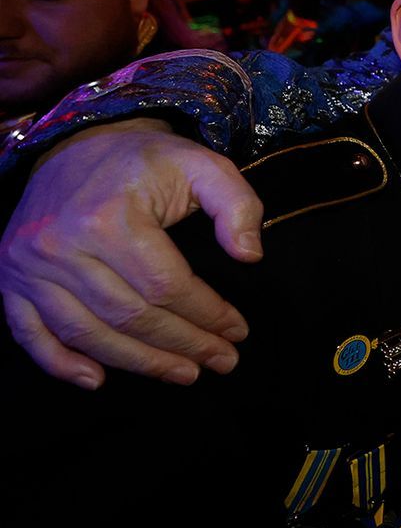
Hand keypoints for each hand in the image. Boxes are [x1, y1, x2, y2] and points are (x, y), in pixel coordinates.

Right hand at [0, 120, 261, 387]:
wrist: (76, 146)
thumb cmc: (146, 162)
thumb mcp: (202, 165)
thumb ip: (237, 204)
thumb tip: (250, 256)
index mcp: (109, 217)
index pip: (166, 286)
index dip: (207, 315)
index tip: (238, 331)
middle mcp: (61, 245)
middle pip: (130, 315)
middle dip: (182, 345)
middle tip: (221, 361)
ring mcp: (29, 266)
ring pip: (86, 332)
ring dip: (138, 362)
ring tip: (183, 373)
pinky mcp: (10, 278)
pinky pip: (29, 332)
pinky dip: (59, 363)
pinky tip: (97, 380)